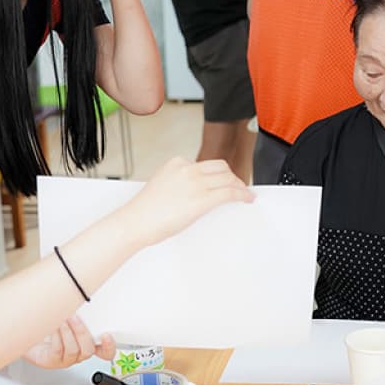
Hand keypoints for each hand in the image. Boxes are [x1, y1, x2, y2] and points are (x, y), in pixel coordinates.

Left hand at [23, 315, 116, 368]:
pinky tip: (53, 327)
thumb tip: (82, 294)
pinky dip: (56, 336)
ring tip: (62, 319)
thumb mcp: (67, 315)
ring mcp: (65, 359)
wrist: (28, 333)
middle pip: (88, 350)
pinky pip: (58, 350)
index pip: (105, 352)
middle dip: (81, 332)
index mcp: (87, 343)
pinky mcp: (52, 361)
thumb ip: (78, 310)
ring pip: (73, 350)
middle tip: (74, 317)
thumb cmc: (50, 324)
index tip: (106, 335)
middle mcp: (78, 353)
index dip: (109, 346)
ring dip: (67, 332)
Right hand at [121, 157, 253, 247]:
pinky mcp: (203, 199)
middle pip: (221, 167)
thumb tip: (195, 192)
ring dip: (239, 186)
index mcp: (176, 163)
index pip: (205, 164)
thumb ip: (179, 182)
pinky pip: (230, 193)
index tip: (224, 180)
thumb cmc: (145, 211)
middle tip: (238, 187)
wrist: (136, 221)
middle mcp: (188, 168)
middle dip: (232, 177)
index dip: (218, 173)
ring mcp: (196, 183)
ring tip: (244, 194)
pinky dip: (243, 195)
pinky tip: (248, 199)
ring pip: (228, 179)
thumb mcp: (162, 185)